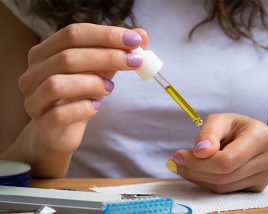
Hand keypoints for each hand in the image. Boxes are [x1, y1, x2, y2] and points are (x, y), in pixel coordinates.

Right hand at [18, 23, 147, 153]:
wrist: (61, 130)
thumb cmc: (79, 95)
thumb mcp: (99, 70)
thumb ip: (116, 52)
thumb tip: (142, 35)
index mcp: (44, 52)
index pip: (73, 34)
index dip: (106, 35)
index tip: (135, 40)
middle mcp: (32, 73)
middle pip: (67, 57)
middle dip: (107, 57)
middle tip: (135, 62)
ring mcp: (33, 99)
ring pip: (58, 84)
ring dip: (92, 83)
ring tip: (110, 88)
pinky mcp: (42, 124)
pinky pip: (60, 114)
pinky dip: (84, 109)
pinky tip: (96, 106)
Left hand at [166, 113, 267, 192]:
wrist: (252, 137)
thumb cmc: (234, 126)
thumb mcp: (219, 120)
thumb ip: (208, 134)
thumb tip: (200, 152)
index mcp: (261, 136)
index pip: (226, 161)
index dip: (199, 162)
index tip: (178, 156)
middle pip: (224, 176)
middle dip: (195, 171)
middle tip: (175, 162)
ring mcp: (267, 175)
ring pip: (224, 187)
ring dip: (198, 178)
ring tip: (184, 165)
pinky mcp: (260, 186)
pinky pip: (228, 190)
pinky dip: (208, 182)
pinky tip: (199, 171)